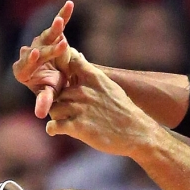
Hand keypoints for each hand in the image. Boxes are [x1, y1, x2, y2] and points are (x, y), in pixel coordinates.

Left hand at [13, 0, 73, 118]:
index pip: (25, 65)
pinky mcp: (50, 35)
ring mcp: (38, 43)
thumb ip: (44, 101)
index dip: (31, 60)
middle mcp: (28, 55)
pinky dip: (63, 16)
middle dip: (49, 47)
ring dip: (54, 29)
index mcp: (22, 71)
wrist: (58, 80)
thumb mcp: (48, 95)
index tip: (36, 54)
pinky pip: (57, 26)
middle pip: (37, 49)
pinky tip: (70, 5)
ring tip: (60, 22)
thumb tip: (40, 115)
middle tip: (62, 44)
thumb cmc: (50, 91)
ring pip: (46, 36)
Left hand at [44, 50, 160, 156]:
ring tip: (61, 120)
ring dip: (55, 115)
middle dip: (58, 99)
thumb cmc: (123, 111)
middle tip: (60, 108)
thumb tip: (78, 57)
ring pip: (53, 108)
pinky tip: (55, 130)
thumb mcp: (110, 86)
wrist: (137, 133)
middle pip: (57, 90)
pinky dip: (52, 128)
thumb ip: (91, 74)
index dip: (63, 68)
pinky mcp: (78, 127)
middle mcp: (84, 91)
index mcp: (94, 77)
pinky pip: (54, 126)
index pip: (71, 61)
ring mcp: (80, 109)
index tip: (64, 78)